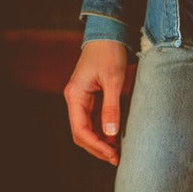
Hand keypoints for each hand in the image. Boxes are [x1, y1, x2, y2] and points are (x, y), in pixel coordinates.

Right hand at [63, 40, 129, 164]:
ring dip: (100, 141)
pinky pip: (93, 119)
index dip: (96, 146)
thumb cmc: (109, 52)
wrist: (108, 33)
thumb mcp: (114, 80)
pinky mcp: (90, 96)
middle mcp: (74, 99)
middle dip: (97, 148)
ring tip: (118, 152)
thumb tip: (110, 134)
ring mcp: (81, 98)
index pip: (80, 129)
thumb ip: (111, 107)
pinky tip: (116, 138)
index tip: (112, 155)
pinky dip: (103, 131)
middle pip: (81, 133)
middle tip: (117, 158)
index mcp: (75, 95)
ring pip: (87, 128)